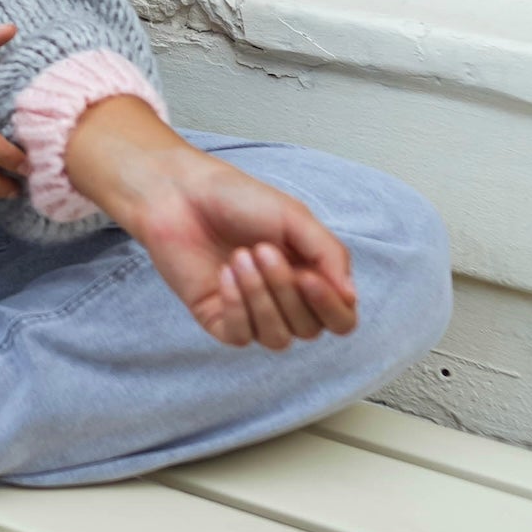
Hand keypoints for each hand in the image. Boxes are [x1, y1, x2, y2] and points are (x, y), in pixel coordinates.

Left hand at [64, 97, 356, 350]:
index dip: (331, 307)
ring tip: (239, 257)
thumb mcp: (294, 217)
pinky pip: (241, 336)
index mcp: (310, 276)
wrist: (181, 193)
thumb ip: (328, 254)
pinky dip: (236, 306)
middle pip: (309, 329)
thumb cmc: (237, 199)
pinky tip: (224, 274)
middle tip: (261, 249)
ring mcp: (251, 312)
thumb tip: (350, 296)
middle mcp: (284, 300)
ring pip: (278, 338)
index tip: (309, 277)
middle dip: (286, 290)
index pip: (340, 319)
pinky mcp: (218, 318)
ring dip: (260, 298)